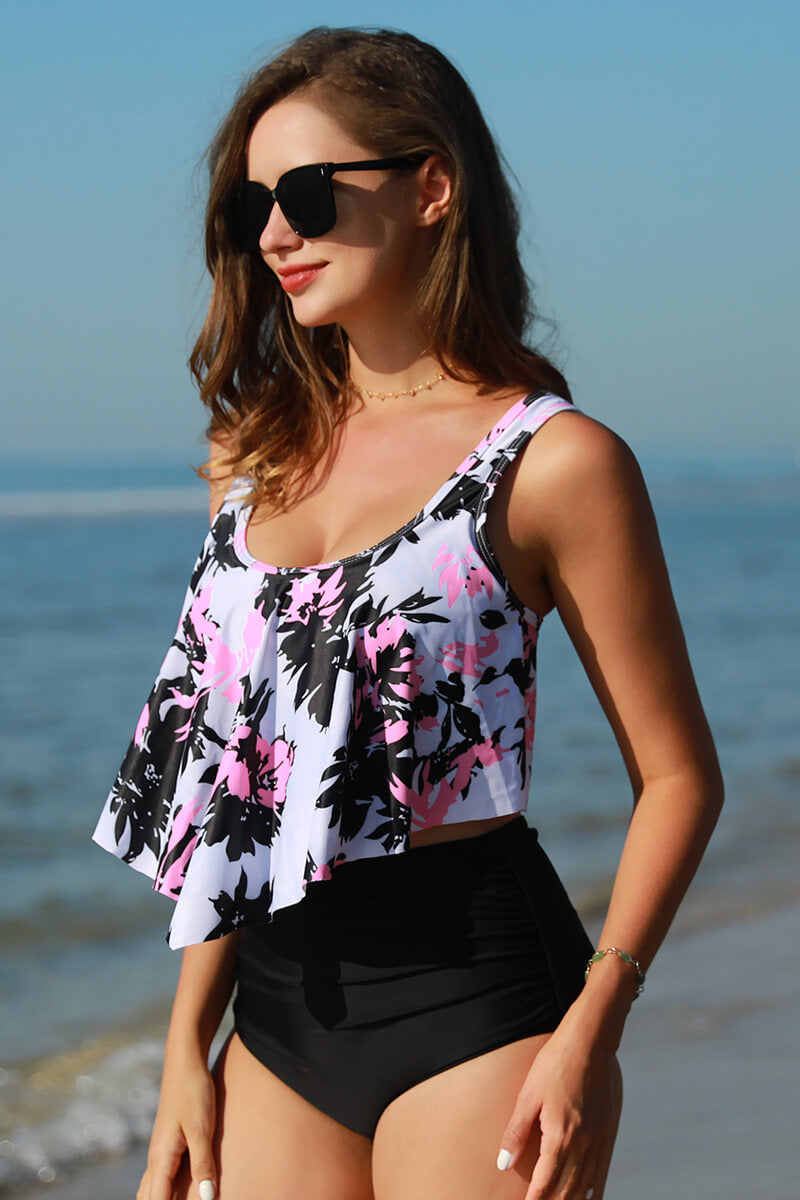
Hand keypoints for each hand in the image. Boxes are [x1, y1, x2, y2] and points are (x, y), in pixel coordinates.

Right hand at [136, 1052, 217, 1199]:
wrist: (185, 1061)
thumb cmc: (194, 1092)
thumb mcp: (202, 1128)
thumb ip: (203, 1164)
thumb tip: (206, 1198)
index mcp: (161, 1159)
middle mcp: (156, 1158)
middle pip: (148, 1198)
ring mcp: (160, 1149)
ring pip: (149, 1188)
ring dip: (155, 1199)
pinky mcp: (167, 1142)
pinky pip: (158, 1176)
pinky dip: (160, 1191)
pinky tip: (171, 1191)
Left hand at [497, 1027, 622, 1199]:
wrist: (590, 1043)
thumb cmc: (554, 1064)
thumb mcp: (528, 1095)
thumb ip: (517, 1132)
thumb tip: (504, 1164)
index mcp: (561, 1137)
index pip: (545, 1183)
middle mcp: (583, 1145)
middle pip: (568, 1191)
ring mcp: (599, 1140)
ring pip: (588, 1186)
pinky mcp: (609, 1132)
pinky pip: (603, 1171)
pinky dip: (596, 1189)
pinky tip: (590, 1196)